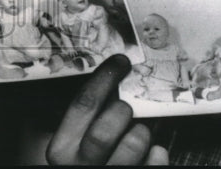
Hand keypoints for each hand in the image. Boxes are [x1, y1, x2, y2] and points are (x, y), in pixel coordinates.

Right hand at [46, 54, 167, 164]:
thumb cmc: (92, 157)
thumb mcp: (77, 140)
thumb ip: (90, 116)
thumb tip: (114, 75)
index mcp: (63, 148)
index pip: (82, 105)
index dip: (104, 78)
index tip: (121, 62)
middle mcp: (80, 166)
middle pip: (103, 132)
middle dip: (122, 112)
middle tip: (128, 109)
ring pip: (132, 144)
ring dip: (142, 132)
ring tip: (139, 134)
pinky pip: (154, 162)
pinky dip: (157, 153)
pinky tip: (152, 152)